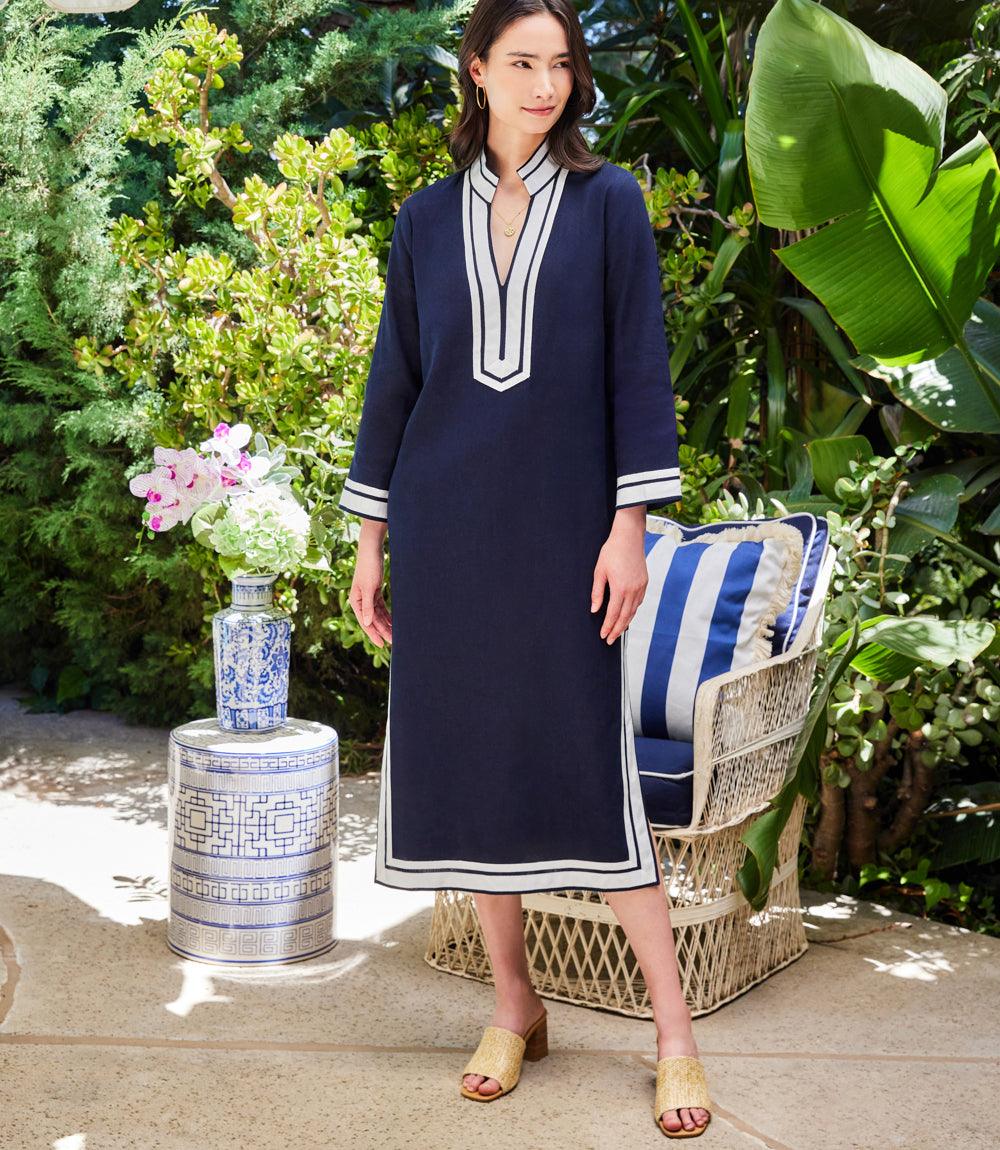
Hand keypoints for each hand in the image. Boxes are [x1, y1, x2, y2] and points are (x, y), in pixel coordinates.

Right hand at [348, 526, 392, 647]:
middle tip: (394, 642)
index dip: (374, 634)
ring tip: (396, 635)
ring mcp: (368, 597)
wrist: (372, 549)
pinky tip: (393, 623)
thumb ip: (368, 606)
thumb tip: (367, 622)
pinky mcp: (375, 592)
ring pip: (378, 615)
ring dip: (386, 625)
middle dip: (383, 631)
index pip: (365, 622)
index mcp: (356, 601)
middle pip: (373, 620)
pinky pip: (381, 608)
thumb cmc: (369, 566)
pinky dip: (387, 615)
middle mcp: (360, 601)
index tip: (383, 644)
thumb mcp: (369, 587)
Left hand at [590, 508, 647, 643]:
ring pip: (634, 610)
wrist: (629, 537)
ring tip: (618, 631)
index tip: (603, 636)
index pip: (613, 614)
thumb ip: (597, 592)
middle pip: (625, 617)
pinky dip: (632, 611)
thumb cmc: (612, 552)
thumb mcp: (599, 571)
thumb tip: (594, 610)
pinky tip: (627, 614)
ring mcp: (641, 587)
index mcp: (620, 588)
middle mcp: (633, 590)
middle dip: (617, 630)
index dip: (608, 627)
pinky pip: (639, 601)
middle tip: (610, 640)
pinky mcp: (645, 582)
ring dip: (626, 623)